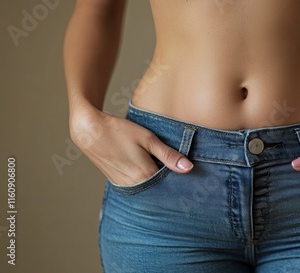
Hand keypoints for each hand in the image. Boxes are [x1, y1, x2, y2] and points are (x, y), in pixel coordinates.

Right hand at [69, 105, 193, 185]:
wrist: (90, 131)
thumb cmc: (120, 131)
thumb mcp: (148, 139)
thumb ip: (168, 155)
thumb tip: (189, 168)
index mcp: (145, 175)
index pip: (171, 184)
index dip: (179, 178)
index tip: (187, 172)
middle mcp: (135, 185)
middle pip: (159, 188)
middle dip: (169, 181)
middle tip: (176, 169)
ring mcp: (124, 185)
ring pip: (148, 188)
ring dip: (156, 181)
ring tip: (161, 167)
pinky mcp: (117, 182)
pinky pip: (137, 186)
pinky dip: (145, 180)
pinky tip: (147, 168)